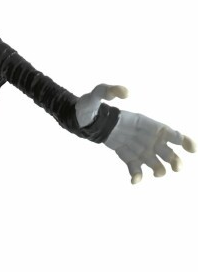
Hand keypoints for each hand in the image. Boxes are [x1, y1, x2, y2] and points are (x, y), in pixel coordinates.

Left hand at [76, 83, 195, 184]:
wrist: (84, 120)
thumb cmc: (92, 105)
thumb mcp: (98, 93)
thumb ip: (110, 90)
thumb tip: (125, 93)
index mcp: (146, 123)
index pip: (169, 132)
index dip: (183, 140)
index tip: (191, 149)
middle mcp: (146, 137)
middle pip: (166, 150)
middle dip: (175, 159)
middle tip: (177, 168)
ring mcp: (138, 147)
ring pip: (154, 162)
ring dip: (159, 169)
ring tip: (158, 174)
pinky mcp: (127, 156)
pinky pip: (135, 168)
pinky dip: (137, 175)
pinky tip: (134, 181)